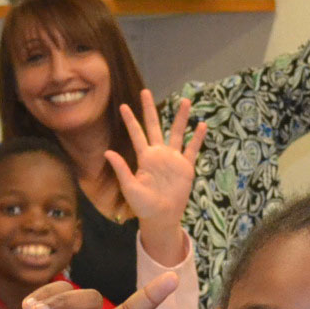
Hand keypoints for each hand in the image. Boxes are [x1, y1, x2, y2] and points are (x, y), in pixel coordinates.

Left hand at [101, 92, 203, 259]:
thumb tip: (107, 152)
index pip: (136, 134)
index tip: (123, 105)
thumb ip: (121, 169)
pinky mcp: (186, 167)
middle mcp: (158, 154)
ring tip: (185, 100)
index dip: (130, 120)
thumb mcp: (129, 187)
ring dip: (180, 117)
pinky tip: (202, 125)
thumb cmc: (143, 205)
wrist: (162, 217)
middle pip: (154, 126)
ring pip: (177, 132)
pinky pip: (192, 149)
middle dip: (149, 109)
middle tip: (145, 91)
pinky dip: (197, 138)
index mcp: (144, 157)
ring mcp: (173, 159)